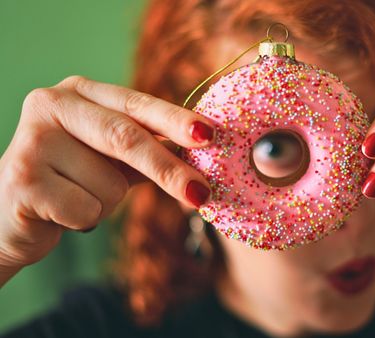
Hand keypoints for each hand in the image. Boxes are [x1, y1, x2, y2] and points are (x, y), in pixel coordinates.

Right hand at [0, 76, 213, 285]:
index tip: (212, 135)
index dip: (176, 120)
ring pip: (109, 184)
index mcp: (81, 92)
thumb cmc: (72, 180)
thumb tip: (207, 148)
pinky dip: (85, 220)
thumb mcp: (113, 158)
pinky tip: (59, 212)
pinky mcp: (21, 180)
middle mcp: (52, 104)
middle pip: (126, 138)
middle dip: (169, 170)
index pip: (138, 103)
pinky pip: (86, 210)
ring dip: (109, 203)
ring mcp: (31, 140)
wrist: (9, 214)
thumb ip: (152, 147)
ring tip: (78, 198)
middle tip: (202, 193)